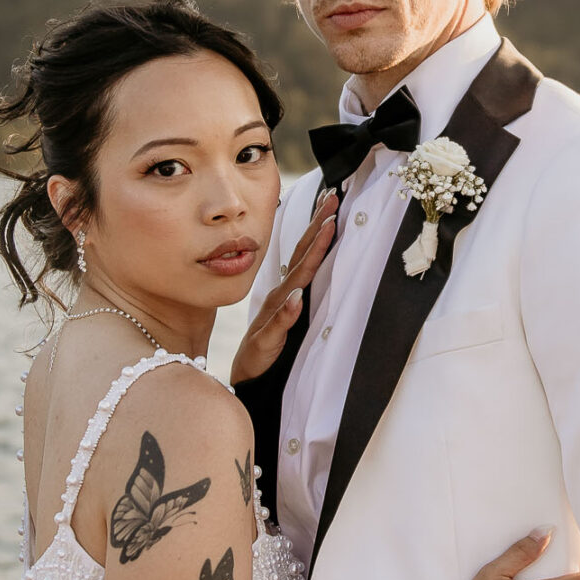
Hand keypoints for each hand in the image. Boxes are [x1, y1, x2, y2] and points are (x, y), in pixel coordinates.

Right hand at [231, 192, 337, 384]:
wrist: (246, 377)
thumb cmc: (269, 345)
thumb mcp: (287, 318)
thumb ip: (297, 298)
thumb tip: (309, 278)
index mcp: (286, 291)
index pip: (304, 254)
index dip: (318, 229)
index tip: (331, 204)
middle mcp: (279, 297)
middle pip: (301, 258)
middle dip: (317, 229)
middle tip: (332, 202)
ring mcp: (272, 317)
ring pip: (294, 282)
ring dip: (310, 257)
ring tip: (325, 232)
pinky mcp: (267, 340)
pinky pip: (278, 324)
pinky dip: (288, 311)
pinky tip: (296, 299)